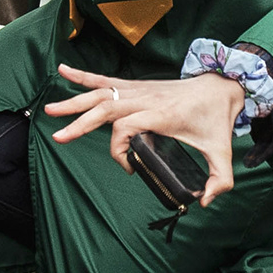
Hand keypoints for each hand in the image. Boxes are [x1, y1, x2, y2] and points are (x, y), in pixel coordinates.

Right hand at [40, 67, 243, 200]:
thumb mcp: (222, 151)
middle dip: (80, 123)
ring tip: (50, 110)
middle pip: (106, 108)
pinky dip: (83, 76)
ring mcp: (139, 90)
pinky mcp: (135, 86)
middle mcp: (146, 98)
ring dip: (74, 101)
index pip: (128, 127)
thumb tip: (205, 202)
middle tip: (59, 137)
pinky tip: (63, 70)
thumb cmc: (216, 119)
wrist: (221, 87)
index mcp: (163, 114)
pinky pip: (105, 80)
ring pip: (100, 93)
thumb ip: (220, 180)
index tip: (131, 167)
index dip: (121, 150)